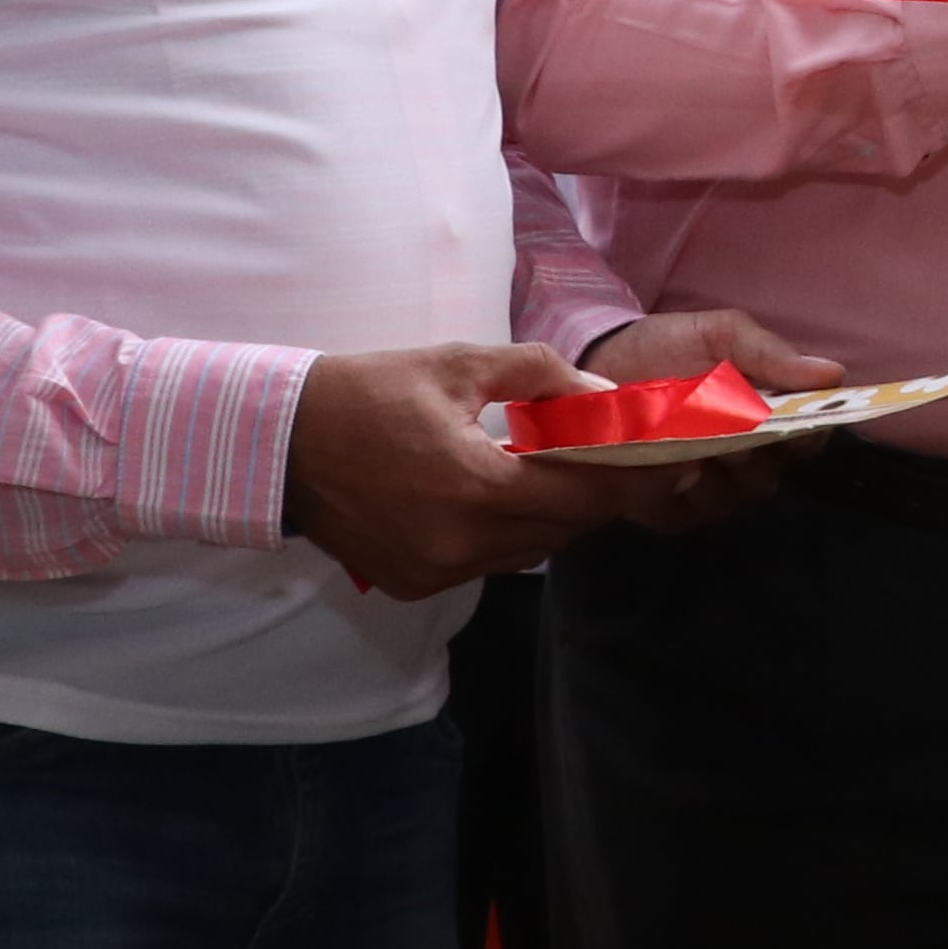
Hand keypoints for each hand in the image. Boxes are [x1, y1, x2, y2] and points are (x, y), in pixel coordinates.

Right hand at [283, 342, 681, 600]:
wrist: (278, 441)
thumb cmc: (369, 391)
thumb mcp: (459, 365)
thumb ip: (543, 378)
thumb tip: (611, 400)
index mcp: (477, 487)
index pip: (588, 494)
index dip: (634, 477)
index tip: (669, 459)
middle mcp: (461, 543)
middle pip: (566, 528)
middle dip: (598, 493)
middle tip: (619, 458)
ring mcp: (436, 571)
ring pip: (531, 551)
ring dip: (555, 515)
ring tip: (561, 472)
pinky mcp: (415, 583)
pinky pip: (489, 564)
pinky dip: (508, 534)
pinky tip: (502, 496)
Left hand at [553, 304, 856, 530]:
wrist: (593, 365)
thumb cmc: (666, 346)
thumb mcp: (719, 335)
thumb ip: (770, 355)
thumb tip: (834, 373)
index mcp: (768, 419)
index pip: (809, 440)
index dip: (807, 435)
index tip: (791, 421)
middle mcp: (747, 461)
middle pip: (773, 474)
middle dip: (754, 455)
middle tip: (731, 432)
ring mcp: (709, 490)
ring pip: (735, 496)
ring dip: (715, 472)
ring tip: (688, 444)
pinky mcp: (670, 511)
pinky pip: (686, 513)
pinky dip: (675, 492)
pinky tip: (659, 466)